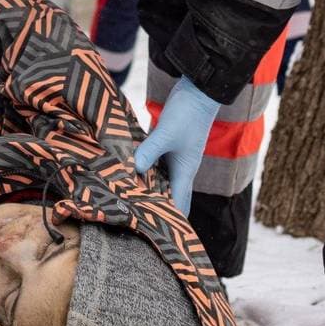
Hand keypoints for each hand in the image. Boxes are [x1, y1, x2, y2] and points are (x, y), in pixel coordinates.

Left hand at [133, 76, 220, 213]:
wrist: (198, 90)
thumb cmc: (188, 113)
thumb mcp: (166, 133)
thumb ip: (150, 151)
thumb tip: (132, 169)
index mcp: (185, 172)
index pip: (178, 205)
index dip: (169, 221)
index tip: (155, 235)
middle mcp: (180, 169)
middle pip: (169, 196)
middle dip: (156, 209)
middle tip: (135, 221)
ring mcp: (173, 157)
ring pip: (158, 180)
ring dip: (146, 188)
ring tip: (125, 200)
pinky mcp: (165, 146)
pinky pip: (152, 163)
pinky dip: (142, 169)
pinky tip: (125, 170)